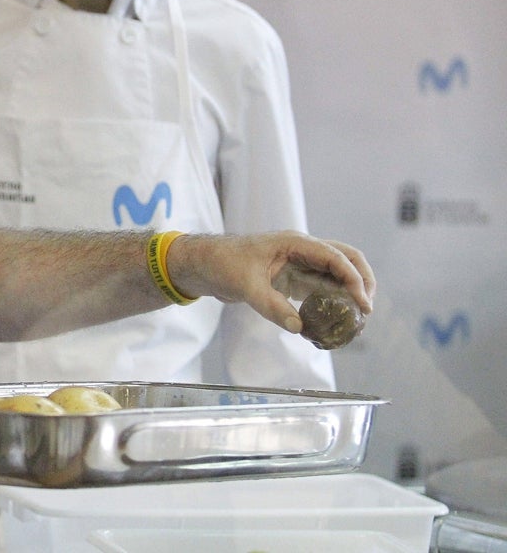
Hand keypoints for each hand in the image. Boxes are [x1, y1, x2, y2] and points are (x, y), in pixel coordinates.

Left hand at [167, 231, 375, 333]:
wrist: (203, 264)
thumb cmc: (222, 264)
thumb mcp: (246, 286)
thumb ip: (272, 306)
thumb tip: (299, 327)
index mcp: (294, 243)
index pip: (335, 257)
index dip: (353, 279)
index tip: (362, 304)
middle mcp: (302, 250)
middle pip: (345, 259)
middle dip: (362, 280)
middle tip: (367, 309)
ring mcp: (299, 263)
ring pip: (336, 273)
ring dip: (350, 291)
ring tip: (357, 317)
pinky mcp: (292, 277)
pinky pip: (321, 286)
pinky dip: (333, 299)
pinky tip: (336, 320)